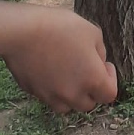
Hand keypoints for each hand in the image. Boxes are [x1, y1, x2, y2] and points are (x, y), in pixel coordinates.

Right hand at [1, 6, 117, 114]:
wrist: (22, 32)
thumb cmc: (61, 28)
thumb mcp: (92, 33)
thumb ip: (100, 52)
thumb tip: (97, 63)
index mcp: (92, 80)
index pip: (109, 96)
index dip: (111, 80)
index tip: (105, 66)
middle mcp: (72, 94)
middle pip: (87, 104)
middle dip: (91, 90)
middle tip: (87, 71)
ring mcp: (51, 96)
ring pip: (66, 106)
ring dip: (71, 96)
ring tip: (69, 76)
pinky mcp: (33, 93)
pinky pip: (48, 98)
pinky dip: (53, 91)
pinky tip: (50, 72)